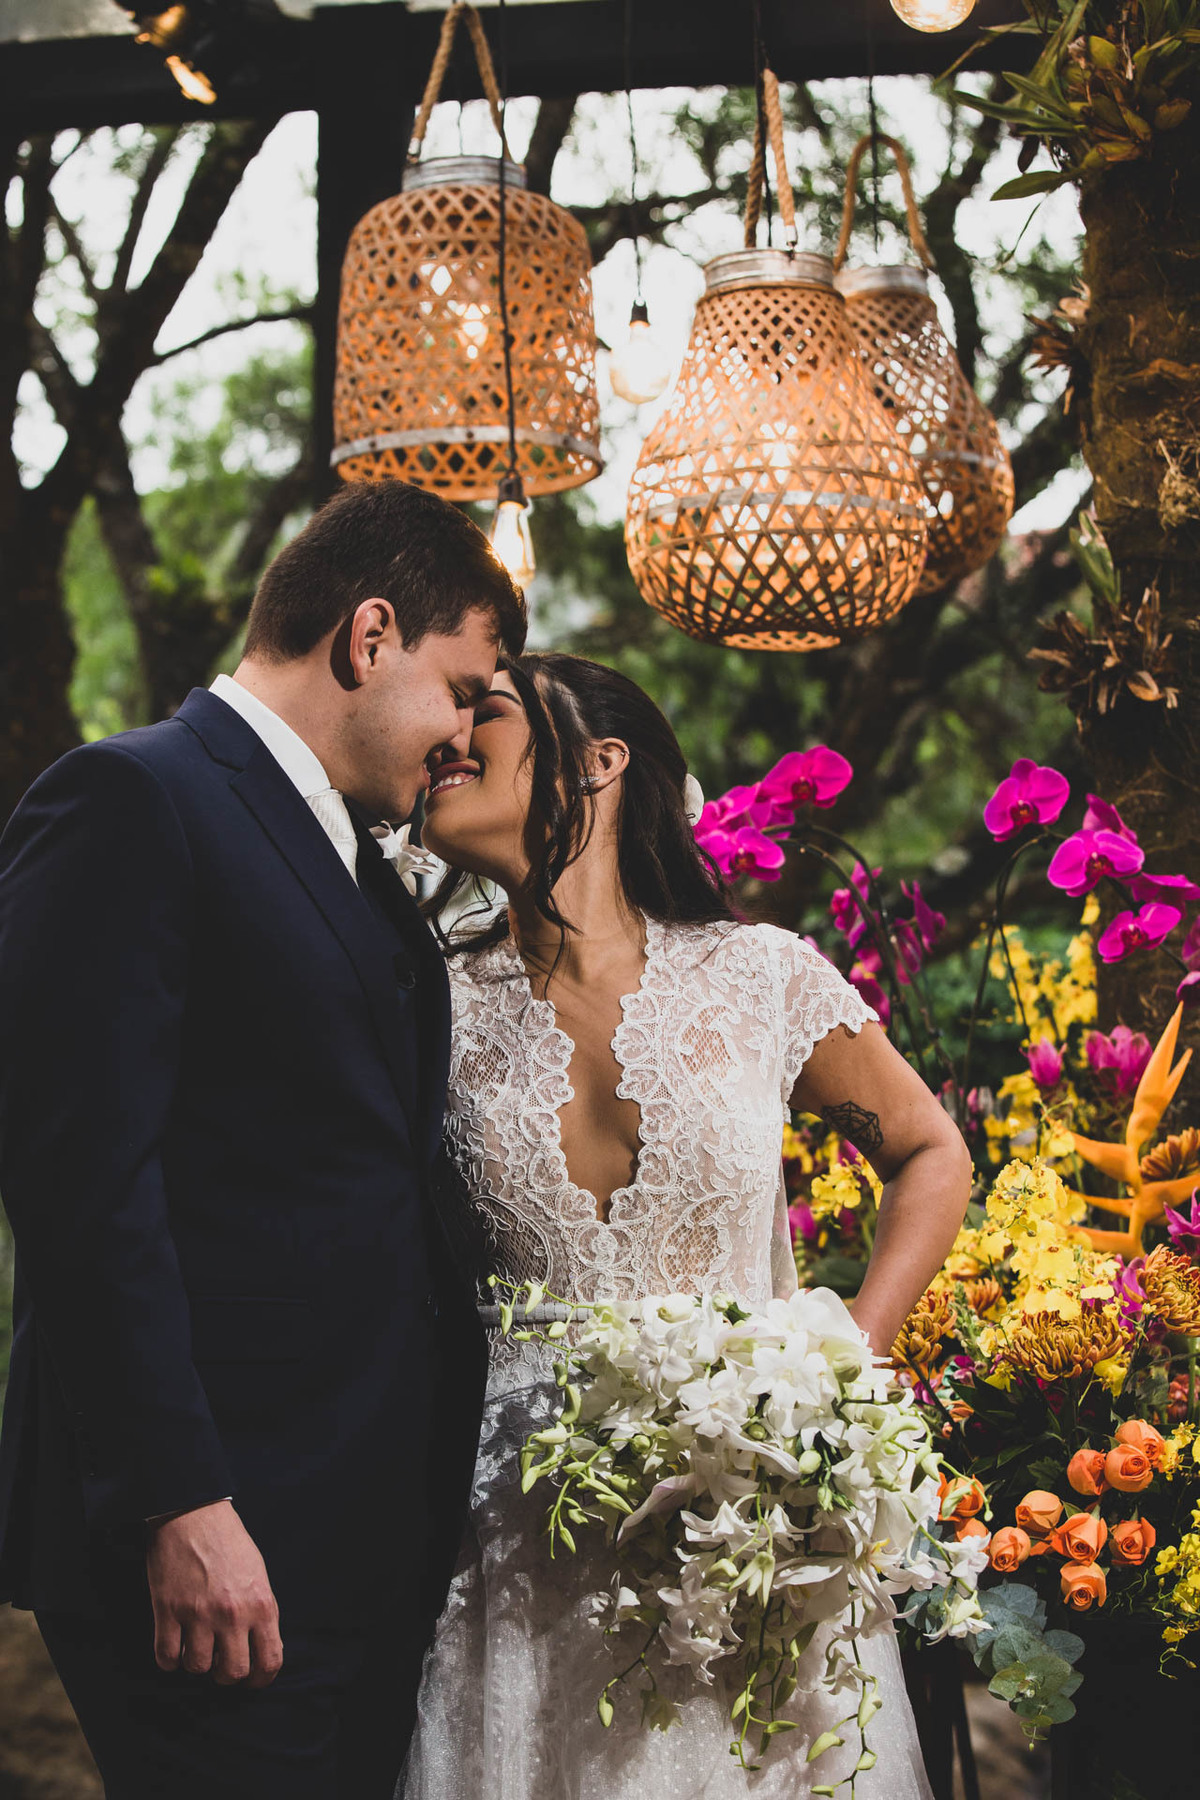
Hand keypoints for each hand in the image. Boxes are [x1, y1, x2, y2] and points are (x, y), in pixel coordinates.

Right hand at [146, 1498, 282, 1687]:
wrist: (193, 1512)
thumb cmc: (228, 1542)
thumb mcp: (258, 1574)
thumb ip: (260, 1612)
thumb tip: (259, 1649)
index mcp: (261, 1604)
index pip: (270, 1661)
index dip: (261, 1680)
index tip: (252, 1681)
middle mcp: (232, 1614)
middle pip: (232, 1673)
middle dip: (226, 1674)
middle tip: (220, 1662)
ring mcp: (198, 1614)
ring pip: (197, 1668)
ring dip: (196, 1662)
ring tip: (196, 1645)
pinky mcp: (167, 1611)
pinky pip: (167, 1658)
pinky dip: (169, 1659)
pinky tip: (174, 1644)